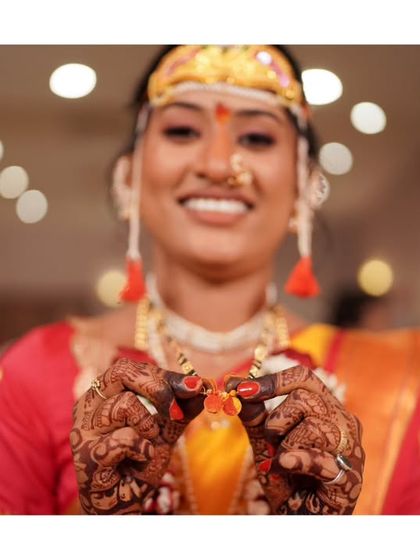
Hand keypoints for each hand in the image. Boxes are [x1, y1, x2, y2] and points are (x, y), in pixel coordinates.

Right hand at [70, 358, 203, 513]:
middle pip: (121, 371)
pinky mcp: (86, 455)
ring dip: (149, 427)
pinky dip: (142, 451)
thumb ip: (181, 407)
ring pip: (125, 404)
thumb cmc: (138, 461)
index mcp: (104, 392)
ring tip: (147, 445)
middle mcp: (88, 405)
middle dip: (158, 387)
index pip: (132, 368)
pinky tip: (136, 462)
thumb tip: (203, 385)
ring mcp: (84, 429)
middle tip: (176, 408)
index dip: (165, 375)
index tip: (195, 385)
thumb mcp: (165, 429)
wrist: (124, 502)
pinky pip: (125, 439)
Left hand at [227, 366, 364, 513]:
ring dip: (286, 447)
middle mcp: (344, 422)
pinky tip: (285, 466)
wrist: (297, 519)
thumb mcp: (265, 441)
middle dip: (277, 420)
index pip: (303, 379)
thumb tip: (234, 382)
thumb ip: (253, 413)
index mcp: (326, 408)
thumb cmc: (287, 477)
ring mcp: (351, 450)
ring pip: (314, 426)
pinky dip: (297, 462)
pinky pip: (321, 460)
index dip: (272, 381)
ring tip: (284, 463)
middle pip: (307, 397)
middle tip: (272, 441)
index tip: (242, 389)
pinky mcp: (350, 479)